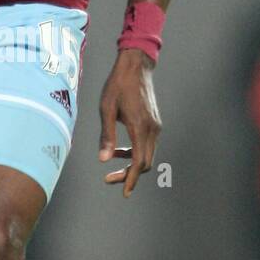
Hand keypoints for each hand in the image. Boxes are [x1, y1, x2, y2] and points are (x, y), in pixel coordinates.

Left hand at [98, 48, 160, 196]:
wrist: (136, 66)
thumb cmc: (117, 85)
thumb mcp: (106, 109)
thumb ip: (106, 136)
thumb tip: (103, 160)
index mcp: (139, 126)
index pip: (139, 162)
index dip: (131, 179)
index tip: (124, 193)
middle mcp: (152, 129)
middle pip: (145, 163)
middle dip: (129, 175)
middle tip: (109, 179)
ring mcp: (156, 126)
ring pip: (147, 155)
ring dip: (132, 164)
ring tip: (113, 164)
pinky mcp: (155, 123)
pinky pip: (148, 145)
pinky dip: (136, 153)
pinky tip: (121, 150)